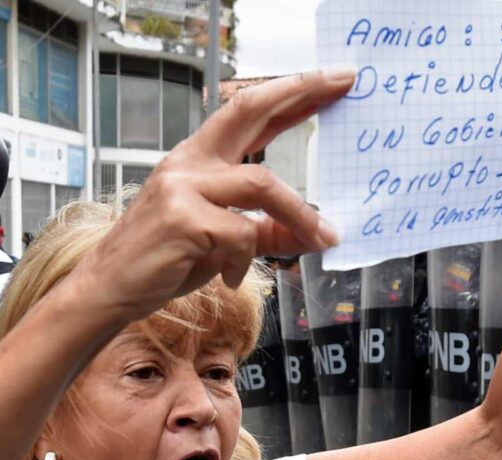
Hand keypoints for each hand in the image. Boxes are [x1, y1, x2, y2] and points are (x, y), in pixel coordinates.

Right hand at [76, 69, 355, 322]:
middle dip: (298, 92)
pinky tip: (232, 276)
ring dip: (299, 215)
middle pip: (248, 110)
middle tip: (341, 82)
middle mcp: (191, 162)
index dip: (289, 94)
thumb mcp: (228, 242)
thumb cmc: (166, 259)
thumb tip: (318, 235)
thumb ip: (269, 231)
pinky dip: (246, 259)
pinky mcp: (182, 217)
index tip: (329, 82)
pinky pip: (241, 233)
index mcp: (201, 159)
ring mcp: (182, 186)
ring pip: (261, 184)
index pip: (249, 112)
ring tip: (321, 239)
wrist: (111, 287)